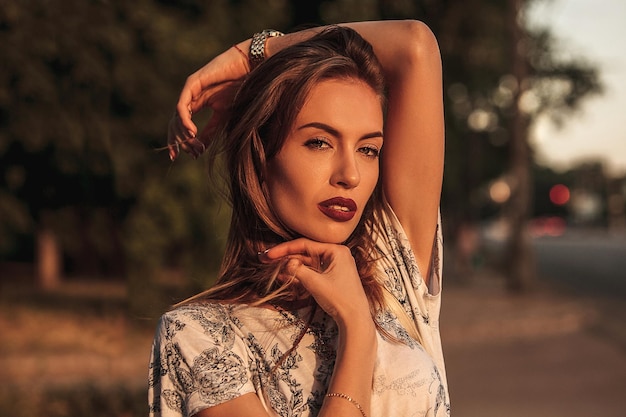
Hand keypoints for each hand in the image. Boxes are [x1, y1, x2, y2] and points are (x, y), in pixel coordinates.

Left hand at [167, 43, 249, 159]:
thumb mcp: (222, 117)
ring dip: (183, 134)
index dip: (177, 142)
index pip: (179, 125)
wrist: (248, 69)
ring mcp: (189, 90)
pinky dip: (184, 120)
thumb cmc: (238, 90)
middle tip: (192, 154)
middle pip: (175, 123)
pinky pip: (181, 106)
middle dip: (180, 141)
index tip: (180, 157)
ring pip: (176, 117)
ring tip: (195, 145)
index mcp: (196, 104)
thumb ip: (209, 131)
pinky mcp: (192, 83)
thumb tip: (198, 149)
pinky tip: (192, 132)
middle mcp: (190, 98)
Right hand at [261, 238, 371, 325]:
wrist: (355, 320)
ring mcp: (335, 266)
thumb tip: (285, 262)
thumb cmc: (340, 299)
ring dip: (291, 266)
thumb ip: (298, 270)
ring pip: (308, 262)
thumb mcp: (315, 283)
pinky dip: (300, 274)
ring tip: (273, 268)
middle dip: (286, 257)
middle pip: (306, 252)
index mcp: (336, 250)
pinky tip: (284, 276)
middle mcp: (337, 255)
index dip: (284, 249)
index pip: (305, 245)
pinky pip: (313, 271)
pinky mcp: (333, 276)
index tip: (269, 254)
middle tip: (267, 259)